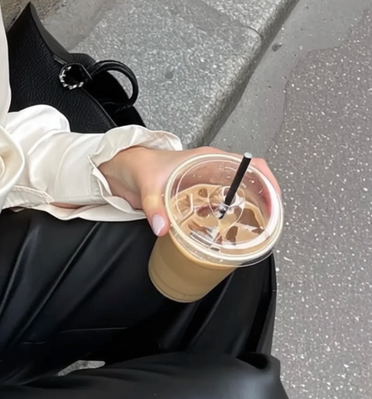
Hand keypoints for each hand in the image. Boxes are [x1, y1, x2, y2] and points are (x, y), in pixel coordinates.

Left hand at [100, 146, 278, 235]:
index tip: (274, 201)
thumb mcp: (147, 185)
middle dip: (263, 205)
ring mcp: (206, 186)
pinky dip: (228, 222)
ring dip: (247, 215)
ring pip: (238, 199)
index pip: (250, 165)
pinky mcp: (198, 199)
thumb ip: (154, 207)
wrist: (124, 169)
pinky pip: (221, 210)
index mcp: (208, 160)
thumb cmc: (139, 165)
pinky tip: (227, 238)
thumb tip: (163, 227)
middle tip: (267, 227)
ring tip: (252, 235)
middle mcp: (212, 172)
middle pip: (250, 185)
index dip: (267, 181)